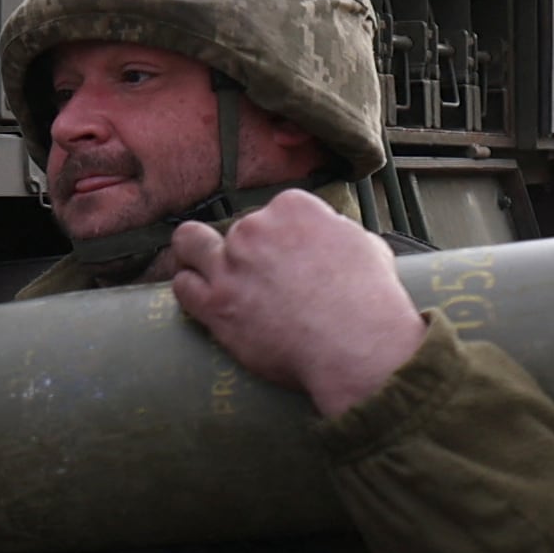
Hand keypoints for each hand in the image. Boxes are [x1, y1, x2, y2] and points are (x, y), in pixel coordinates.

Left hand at [169, 191, 427, 417]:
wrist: (355, 344)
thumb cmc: (370, 300)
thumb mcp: (367, 246)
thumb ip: (339, 234)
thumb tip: (334, 235)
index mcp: (292, 208)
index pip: (275, 211)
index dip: (283, 236)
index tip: (292, 257)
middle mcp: (255, 229)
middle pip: (240, 231)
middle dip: (250, 252)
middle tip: (264, 278)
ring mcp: (230, 265)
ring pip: (191, 244)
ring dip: (196, 254)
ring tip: (203, 269)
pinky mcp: (215, 304)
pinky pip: (183, 286)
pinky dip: (190, 288)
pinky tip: (200, 295)